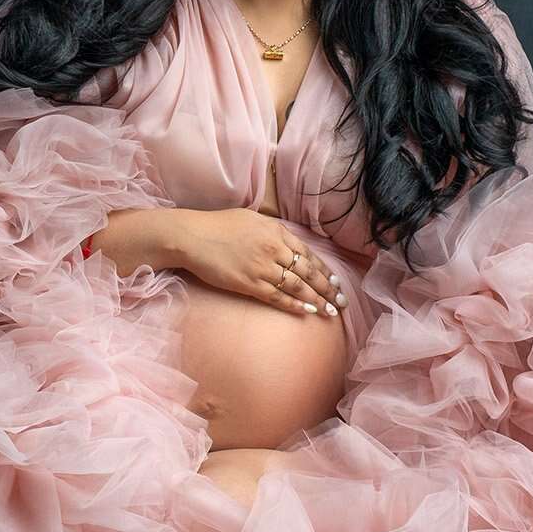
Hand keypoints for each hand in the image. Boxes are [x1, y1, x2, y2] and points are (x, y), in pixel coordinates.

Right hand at [172, 207, 347, 318]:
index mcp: (276, 231)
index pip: (308, 253)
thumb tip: (284, 240)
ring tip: (328, 311)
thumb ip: (270, 230)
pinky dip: (293, 306)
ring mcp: (263, 268)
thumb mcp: (250, 218)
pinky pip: (277, 298)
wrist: (192, 237)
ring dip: (316, 301)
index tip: (334, 282)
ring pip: (297, 287)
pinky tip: (306, 312)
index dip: (323, 270)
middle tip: (340, 302)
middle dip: (327, 289)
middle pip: (308, 272)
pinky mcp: (249, 284)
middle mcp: (274, 249)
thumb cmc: (216, 226)